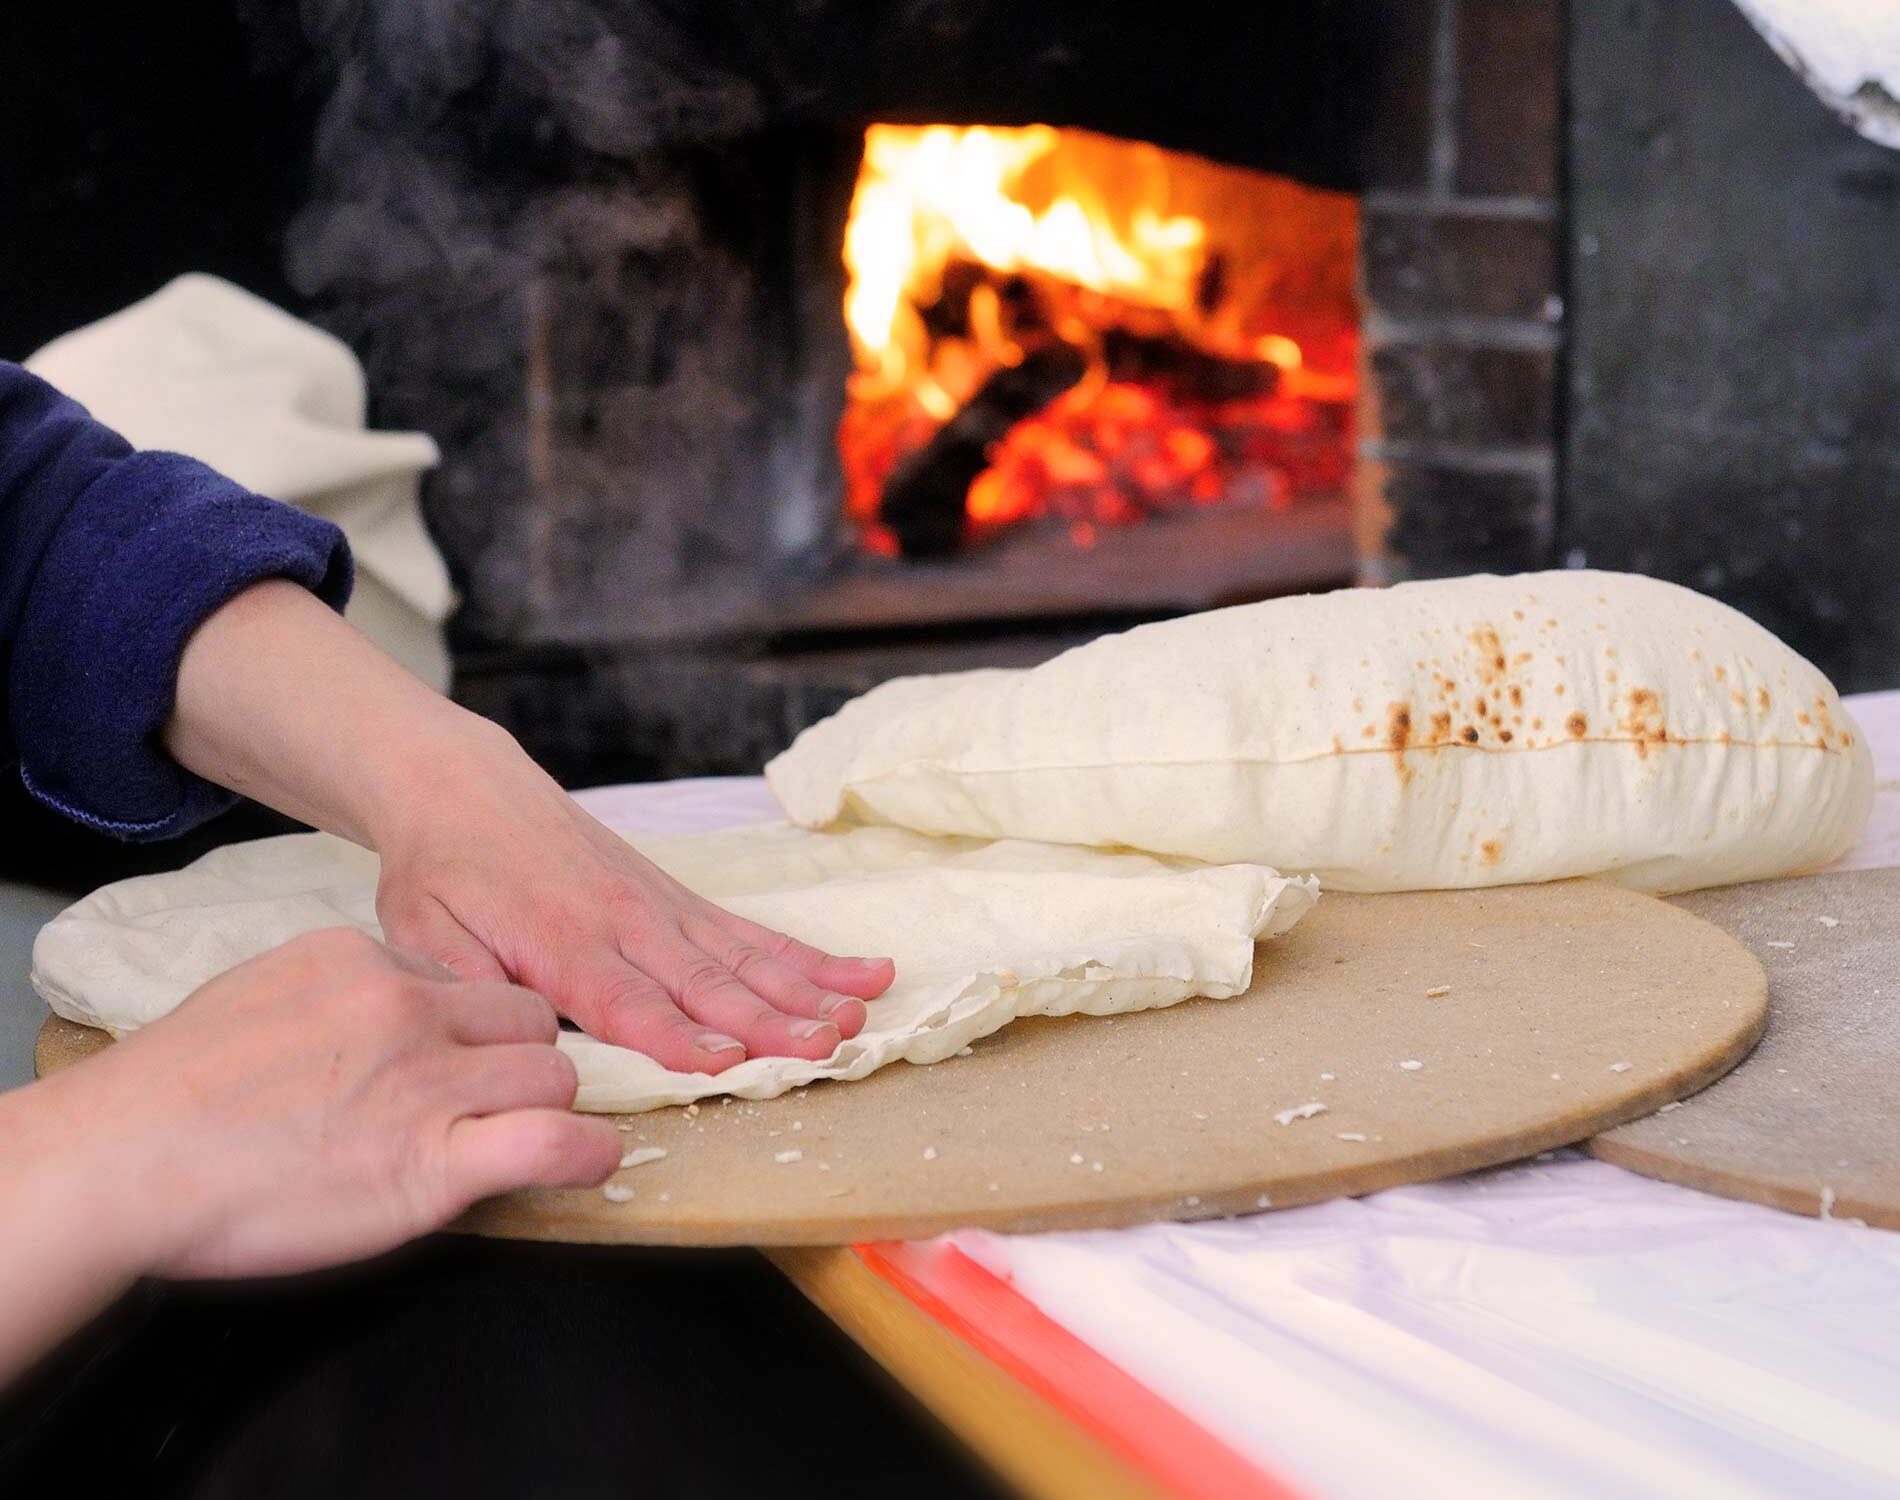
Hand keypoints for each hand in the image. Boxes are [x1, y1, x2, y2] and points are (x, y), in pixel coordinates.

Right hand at [35, 928, 620, 1281]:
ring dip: (547, 1106)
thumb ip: (337, 996)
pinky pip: (554, 1142)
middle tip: (492, 1100)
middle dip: (520, 1057)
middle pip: (526, 1019)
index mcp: (364, 961)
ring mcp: (428, 1085)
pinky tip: (585, 1161)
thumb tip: (376, 1016)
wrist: (122, 1160)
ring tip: (523, 1136)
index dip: (470, 1027)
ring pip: (552, 1074)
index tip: (455, 1060)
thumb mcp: (261, 994)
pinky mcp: (435, 1164)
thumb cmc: (170, 1095)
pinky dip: (584, 1153)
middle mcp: (409, 1011)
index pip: (462, 981)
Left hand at [163, 579, 894, 1074]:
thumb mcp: (422, 933)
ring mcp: (662, 908)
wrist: (466, 788)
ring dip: (806, 989)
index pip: (626, 1000)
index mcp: (559, 942)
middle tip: (824, 1045)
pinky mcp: (680, 900)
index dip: (677, 1033)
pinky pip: (752, 932)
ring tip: (858, 1014)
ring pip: (745, 956)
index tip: (727, 1059)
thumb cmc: (443, 871)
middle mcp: (625, 923)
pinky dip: (810, 956)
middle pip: (707, 979)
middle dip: (769, 1017)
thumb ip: (465, 986)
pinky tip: (863, 973)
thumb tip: (510, 1041)